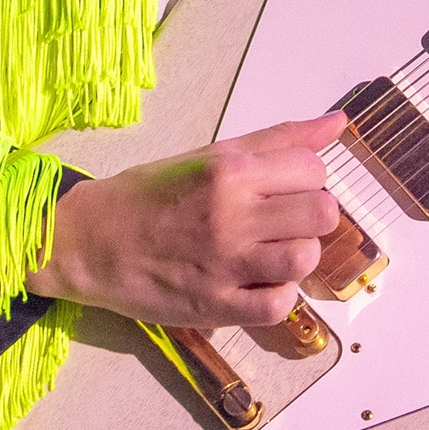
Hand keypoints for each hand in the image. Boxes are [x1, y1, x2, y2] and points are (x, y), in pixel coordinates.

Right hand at [25, 113, 344, 327]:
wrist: (90, 240)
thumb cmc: (153, 193)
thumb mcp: (212, 153)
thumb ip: (278, 139)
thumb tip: (337, 123)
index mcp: (231, 171)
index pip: (314, 168)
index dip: (308, 178)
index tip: (285, 188)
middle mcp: (231, 214)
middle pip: (321, 213)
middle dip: (311, 215)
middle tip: (284, 221)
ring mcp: (224, 263)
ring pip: (305, 259)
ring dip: (298, 256)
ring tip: (273, 252)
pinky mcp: (215, 306)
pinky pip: (278, 306)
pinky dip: (278, 296)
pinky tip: (260, 282)